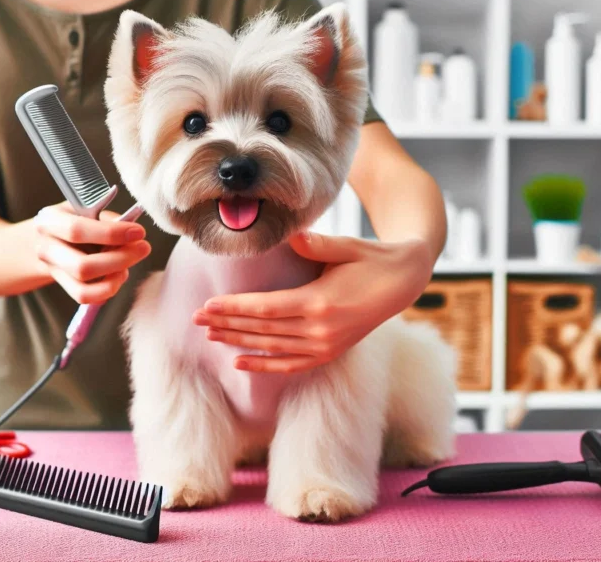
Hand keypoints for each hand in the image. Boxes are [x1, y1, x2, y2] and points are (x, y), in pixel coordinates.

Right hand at [33, 202, 150, 303]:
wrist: (52, 237)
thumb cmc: (77, 219)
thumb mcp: (87, 209)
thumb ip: (107, 220)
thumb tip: (132, 235)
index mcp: (49, 221)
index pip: (77, 230)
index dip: (111, 233)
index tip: (139, 232)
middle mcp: (46, 248)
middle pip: (82, 266)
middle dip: (119, 259)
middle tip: (143, 248)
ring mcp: (53, 271)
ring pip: (84, 287)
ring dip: (115, 278)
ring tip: (129, 265)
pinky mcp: (64, 286)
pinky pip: (86, 297)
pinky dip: (107, 290)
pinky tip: (118, 275)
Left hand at [192, 232, 434, 372]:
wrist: (404, 282)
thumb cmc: (371, 258)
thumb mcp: (347, 246)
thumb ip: (317, 244)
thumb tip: (291, 235)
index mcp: (321, 302)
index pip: (266, 309)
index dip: (234, 309)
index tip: (207, 306)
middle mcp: (321, 330)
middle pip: (263, 331)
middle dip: (227, 324)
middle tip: (196, 319)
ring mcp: (326, 345)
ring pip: (272, 348)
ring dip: (238, 342)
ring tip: (210, 336)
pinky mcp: (330, 352)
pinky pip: (291, 364)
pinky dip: (264, 365)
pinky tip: (239, 362)